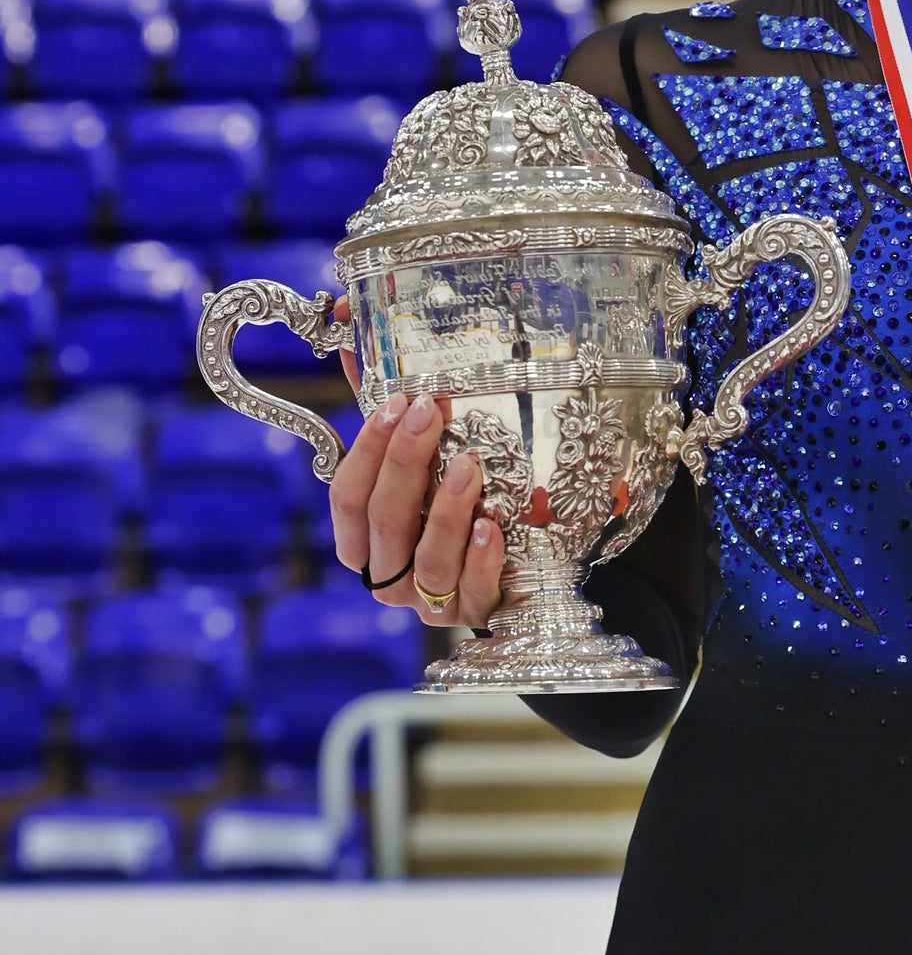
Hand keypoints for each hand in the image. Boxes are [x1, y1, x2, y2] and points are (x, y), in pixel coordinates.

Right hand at [326, 382, 506, 631]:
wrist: (521, 571)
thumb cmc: (458, 507)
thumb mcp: (424, 464)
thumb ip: (390, 417)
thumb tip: (351, 340)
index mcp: (362, 539)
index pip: (346, 495)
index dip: (369, 448)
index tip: (399, 400)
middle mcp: (388, 576)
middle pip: (384, 520)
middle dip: (405, 462)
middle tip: (430, 413)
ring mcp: (429, 602)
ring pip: (426, 561)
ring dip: (445, 510)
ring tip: (468, 466)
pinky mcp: (475, 614)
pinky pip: (473, 591)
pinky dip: (480, 558)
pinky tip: (492, 527)